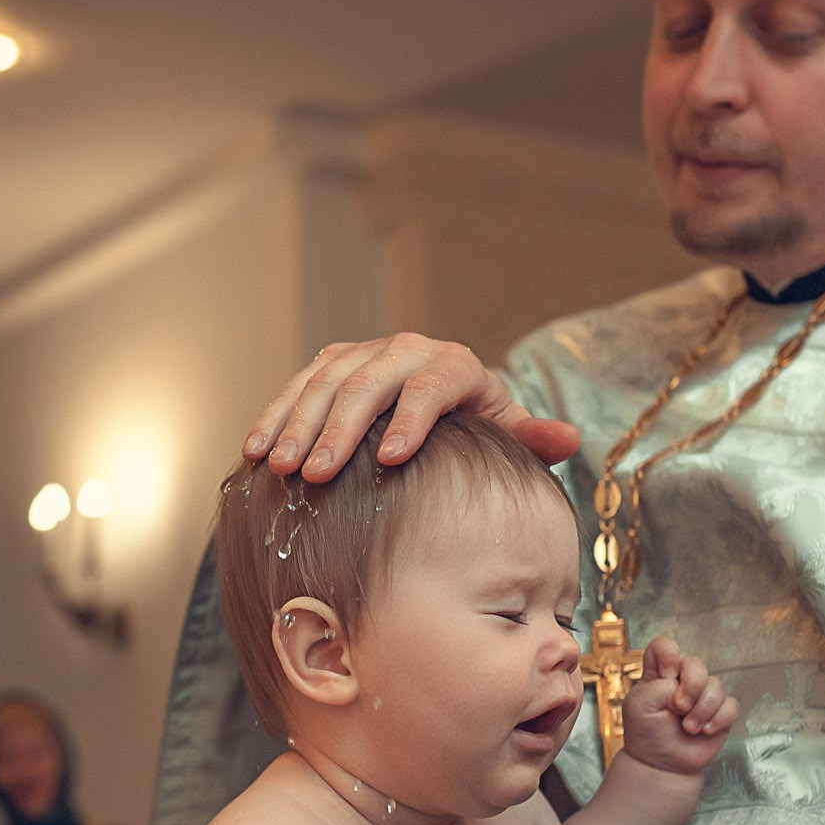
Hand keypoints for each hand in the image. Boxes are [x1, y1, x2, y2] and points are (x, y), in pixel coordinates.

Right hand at [245, 333, 579, 481]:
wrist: (448, 406)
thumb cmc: (478, 429)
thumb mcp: (507, 434)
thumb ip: (532, 439)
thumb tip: (569, 438)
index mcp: (454, 364)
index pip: (431, 384)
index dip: (412, 419)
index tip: (392, 460)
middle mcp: (406, 350)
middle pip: (368, 381)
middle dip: (339, 428)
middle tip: (317, 474)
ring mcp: (365, 354)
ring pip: (325, 378)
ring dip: (298, 421)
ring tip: (280, 466)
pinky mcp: (333, 364)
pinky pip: (299, 383)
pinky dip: (275, 413)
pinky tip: (256, 448)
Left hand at [620, 634, 741, 776]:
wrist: (662, 763)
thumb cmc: (647, 732)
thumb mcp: (640, 705)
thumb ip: (660, 686)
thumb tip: (684, 685)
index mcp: (659, 673)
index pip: (664, 646)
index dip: (669, 653)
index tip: (666, 674)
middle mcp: (683, 680)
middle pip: (697, 663)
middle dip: (691, 686)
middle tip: (678, 708)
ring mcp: (703, 695)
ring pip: (717, 685)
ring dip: (702, 709)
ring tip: (688, 728)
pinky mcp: (720, 712)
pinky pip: (731, 705)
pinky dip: (719, 719)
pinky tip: (705, 731)